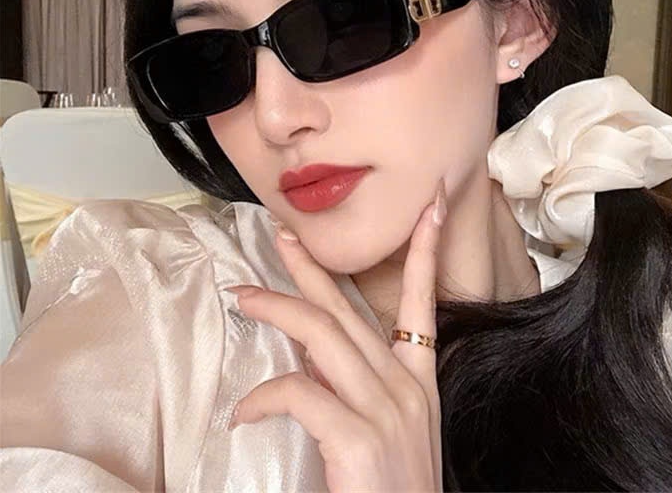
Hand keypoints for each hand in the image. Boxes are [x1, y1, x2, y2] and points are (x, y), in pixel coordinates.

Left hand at [226, 179, 447, 492]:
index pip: (425, 302)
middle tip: (283, 234)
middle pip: (350, 311)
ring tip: (243, 296)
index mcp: (418, 384)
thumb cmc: (393, 492)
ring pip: (322, 335)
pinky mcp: (359, 440)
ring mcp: (386, 412)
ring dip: (277, 308)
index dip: (426, 250)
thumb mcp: (387, 431)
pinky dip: (264, 398)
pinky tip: (244, 413)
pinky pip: (300, 393)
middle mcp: (407, 389)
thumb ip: (357, 387)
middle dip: (314, 267)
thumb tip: (314, 353)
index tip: (428, 206)